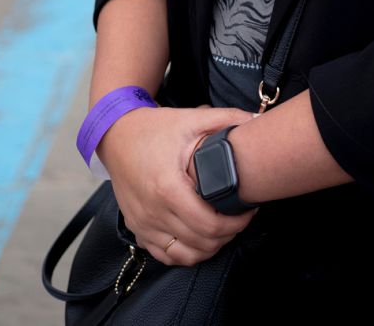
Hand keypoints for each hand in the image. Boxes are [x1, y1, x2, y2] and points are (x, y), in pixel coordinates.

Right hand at [96, 105, 255, 267]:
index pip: (209, 225)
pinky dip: (185, 253)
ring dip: (209, 247)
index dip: (236, 223)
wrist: (115, 135)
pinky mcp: (137, 228)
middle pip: (201, 242)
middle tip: (240, 219)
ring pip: (184, 255)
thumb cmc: (152, 129)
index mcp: (168, 188)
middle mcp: (154, 211)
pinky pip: (165, 255)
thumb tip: (257, 118)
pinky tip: (198, 238)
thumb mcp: (190, 119)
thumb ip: (226, 118)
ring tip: (223, 230)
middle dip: (228, 235)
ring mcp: (144, 223)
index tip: (248, 210)